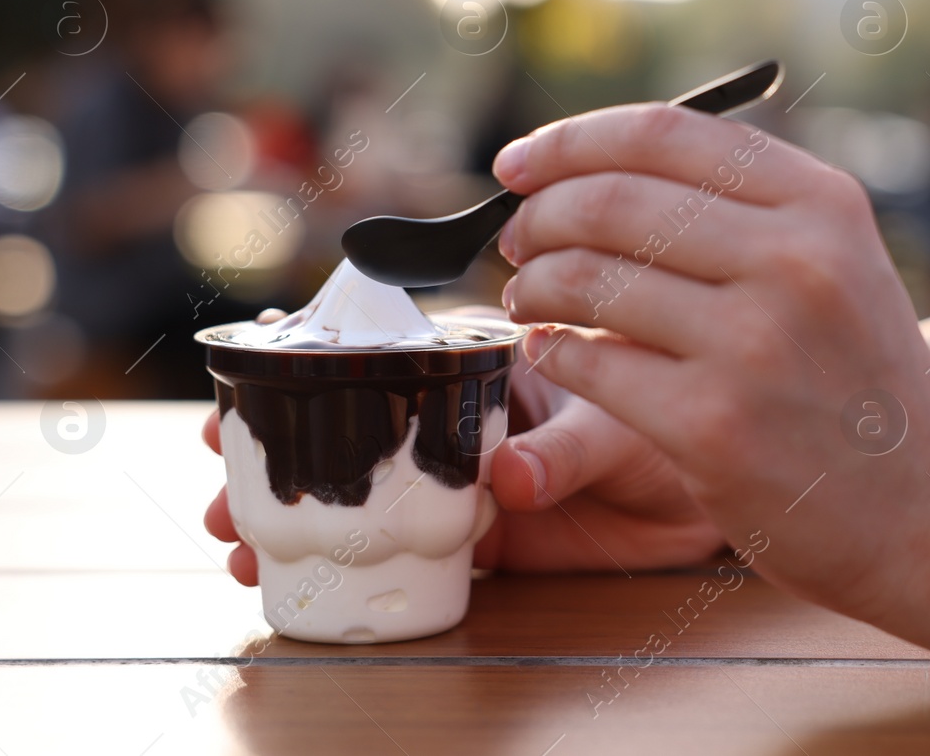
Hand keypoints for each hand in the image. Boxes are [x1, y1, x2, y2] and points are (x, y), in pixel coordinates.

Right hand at [202, 307, 723, 584]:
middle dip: (276, 442)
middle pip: (351, 421)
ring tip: (235, 537)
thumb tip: (510, 478)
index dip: (308, 365)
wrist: (713, 493)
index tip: (245, 380)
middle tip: (217, 465)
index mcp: (485, 360)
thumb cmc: (674, 419)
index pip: (383, 350)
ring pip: (366, 490)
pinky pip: (406, 553)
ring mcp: (463, 478)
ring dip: (297, 511)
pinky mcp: (482, 540)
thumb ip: (564, 451)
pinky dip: (350, 567)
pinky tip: (290, 579)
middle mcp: (460, 415)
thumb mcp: (618, 427)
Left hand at [493, 104, 929, 621]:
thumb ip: (744, 206)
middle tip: (515, 239)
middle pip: (612, 200)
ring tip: (531, 296)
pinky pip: (589, 365)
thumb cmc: (863, 381)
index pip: (665, 133)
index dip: (569, 140)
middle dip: (540, 215)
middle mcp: (795, 260)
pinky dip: (551, 352)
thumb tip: (598, 166)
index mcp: (822, 203)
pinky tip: (551, 352)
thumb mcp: (840, 261)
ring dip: (535, 283)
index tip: (517, 163)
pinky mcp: (713, 426)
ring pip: (588, 279)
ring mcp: (754, 344)